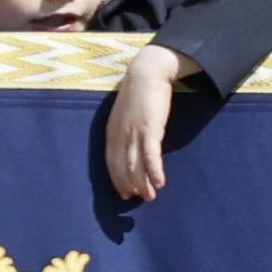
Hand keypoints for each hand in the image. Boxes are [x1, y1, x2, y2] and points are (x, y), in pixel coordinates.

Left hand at [105, 43, 188, 201]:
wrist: (147, 73)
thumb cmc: (138, 94)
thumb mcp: (124, 114)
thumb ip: (124, 130)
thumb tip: (130, 145)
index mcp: (112, 132)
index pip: (111, 162)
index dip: (117, 180)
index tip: (124, 193)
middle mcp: (120, 135)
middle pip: (123, 167)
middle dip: (130, 185)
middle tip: (139, 198)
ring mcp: (134, 132)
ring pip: (136, 165)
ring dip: (142, 183)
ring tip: (150, 197)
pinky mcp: (150, 128)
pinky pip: (151, 154)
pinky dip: (154, 170)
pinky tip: (160, 183)